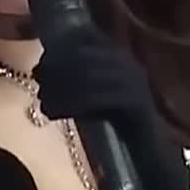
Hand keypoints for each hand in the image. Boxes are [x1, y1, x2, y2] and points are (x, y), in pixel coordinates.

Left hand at [32, 25, 186, 189]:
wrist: (150, 153)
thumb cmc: (116, 124)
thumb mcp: (92, 95)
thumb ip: (74, 79)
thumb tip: (39, 70)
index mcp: (117, 56)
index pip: (85, 37)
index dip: (58, 49)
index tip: (39, 68)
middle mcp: (127, 64)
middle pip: (83, 55)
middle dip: (55, 70)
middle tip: (38, 85)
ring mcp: (133, 82)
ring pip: (87, 75)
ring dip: (60, 89)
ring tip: (44, 104)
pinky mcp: (135, 103)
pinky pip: (98, 96)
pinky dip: (71, 104)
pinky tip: (55, 114)